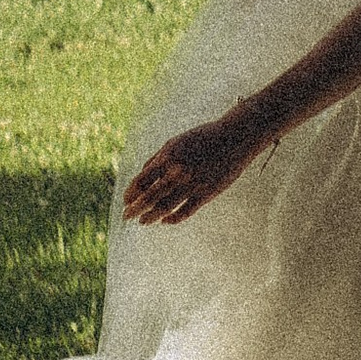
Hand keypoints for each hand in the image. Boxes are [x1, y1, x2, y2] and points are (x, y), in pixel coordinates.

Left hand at [120, 106, 274, 225]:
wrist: (234, 138)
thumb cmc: (202, 138)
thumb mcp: (175, 142)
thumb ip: (157, 159)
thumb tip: (142, 175)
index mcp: (168, 157)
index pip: (142, 180)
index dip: (131, 193)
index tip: (125, 201)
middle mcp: (178, 172)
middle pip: (151, 196)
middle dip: (136, 208)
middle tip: (126, 216)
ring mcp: (192, 184)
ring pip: (166, 207)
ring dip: (151, 216)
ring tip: (143, 221)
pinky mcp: (207, 193)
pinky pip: (186, 211)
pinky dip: (173, 218)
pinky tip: (165, 220)